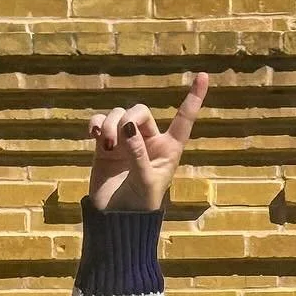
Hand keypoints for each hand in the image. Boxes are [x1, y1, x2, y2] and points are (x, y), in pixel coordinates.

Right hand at [87, 74, 209, 212]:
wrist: (114, 219)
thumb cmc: (138, 205)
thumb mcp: (145, 182)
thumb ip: (138, 153)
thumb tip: (127, 125)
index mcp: (168, 150)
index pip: (183, 120)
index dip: (193, 98)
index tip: (203, 75)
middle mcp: (149, 142)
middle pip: (140, 110)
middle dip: (127, 116)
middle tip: (117, 137)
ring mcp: (126, 142)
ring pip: (118, 114)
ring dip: (109, 124)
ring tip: (105, 144)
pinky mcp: (106, 144)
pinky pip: (101, 121)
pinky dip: (96, 123)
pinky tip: (93, 135)